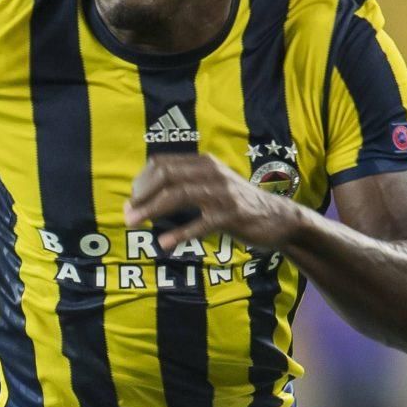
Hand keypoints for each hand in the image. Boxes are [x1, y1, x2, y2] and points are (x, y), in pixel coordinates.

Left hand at [125, 151, 295, 250]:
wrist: (278, 218)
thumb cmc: (237, 205)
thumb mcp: (211, 188)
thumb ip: (183, 189)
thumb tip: (142, 201)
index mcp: (204, 163)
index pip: (162, 163)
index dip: (142, 181)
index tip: (132, 199)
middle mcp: (212, 172)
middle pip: (167, 176)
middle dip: (142, 195)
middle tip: (128, 214)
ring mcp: (223, 193)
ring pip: (179, 195)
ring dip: (151, 210)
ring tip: (134, 223)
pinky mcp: (232, 215)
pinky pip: (201, 224)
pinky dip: (180, 233)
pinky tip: (164, 244)